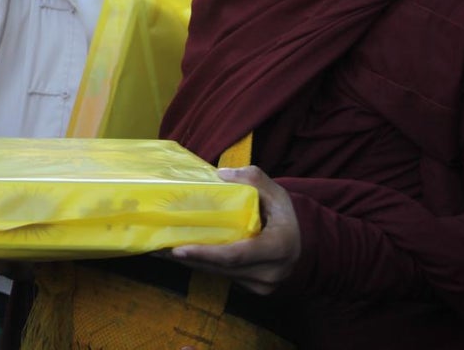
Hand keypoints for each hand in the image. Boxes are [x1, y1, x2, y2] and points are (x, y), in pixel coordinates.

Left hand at [167, 166, 300, 294]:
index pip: (235, 255)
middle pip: (221, 267)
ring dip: (191, 263)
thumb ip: (253, 179)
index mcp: (278, 248)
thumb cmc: (285, 216)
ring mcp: (262, 284)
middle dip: (189, 258)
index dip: (206, 253)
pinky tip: (181, 255)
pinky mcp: (253, 288)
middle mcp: (270, 272)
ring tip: (162, 250)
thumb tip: (221, 175)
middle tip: (158, 247)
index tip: (178, 249)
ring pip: (219, 274)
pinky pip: (223, 276)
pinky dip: (203, 265)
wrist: (305, 244)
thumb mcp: (277, 193)